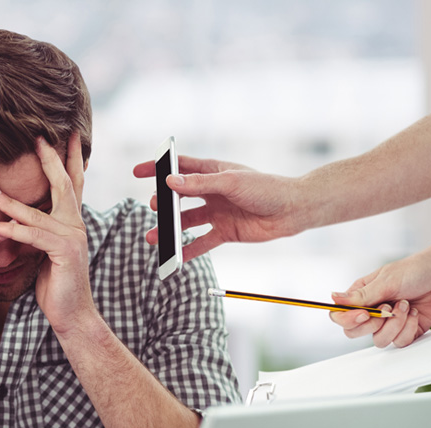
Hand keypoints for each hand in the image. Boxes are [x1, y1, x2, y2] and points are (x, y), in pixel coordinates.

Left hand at [0, 133, 93, 334]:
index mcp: (71, 221)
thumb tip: (17, 215)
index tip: (63, 135)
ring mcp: (72, 238)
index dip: (67, 158)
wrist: (71, 314)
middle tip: (38, 137)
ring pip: (37, 212)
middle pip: (64, 184)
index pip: (70, 183)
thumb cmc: (55, 283)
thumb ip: (36, 230)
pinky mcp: (64, 253)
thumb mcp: (44, 250)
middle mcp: (76, 224)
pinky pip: (33, 236)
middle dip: (51, 159)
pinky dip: (12, 230)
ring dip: (9, 200)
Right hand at [132, 155, 303, 260]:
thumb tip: (170, 182)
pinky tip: (174, 257)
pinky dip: (188, 250)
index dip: (158, 168)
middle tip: (153, 207)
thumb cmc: (266, 188)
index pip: (179, 167)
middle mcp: (212, 192)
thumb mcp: (231, 182)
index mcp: (213, 172)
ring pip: (186, 222)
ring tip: (153, 237)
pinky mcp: (225, 232)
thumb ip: (200, 183)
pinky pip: (202, 242)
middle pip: (179, 197)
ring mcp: (217, 213)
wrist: (292, 211)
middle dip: (163, 203)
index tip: (138, 172)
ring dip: (170, 230)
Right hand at [327, 250, 430, 347]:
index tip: (366, 314)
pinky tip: (414, 312)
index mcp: (360, 296)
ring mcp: (388, 323)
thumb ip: (361, 295)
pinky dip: (408, 328)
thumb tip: (333, 298)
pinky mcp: (405, 331)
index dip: (348, 320)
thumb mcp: (386, 281)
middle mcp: (371, 311)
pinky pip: (399, 342)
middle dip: (374, 324)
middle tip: (388, 309)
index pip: (339, 315)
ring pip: (378, 340)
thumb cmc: (415, 270)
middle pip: (354, 333)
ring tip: (406, 306)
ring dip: (395, 324)